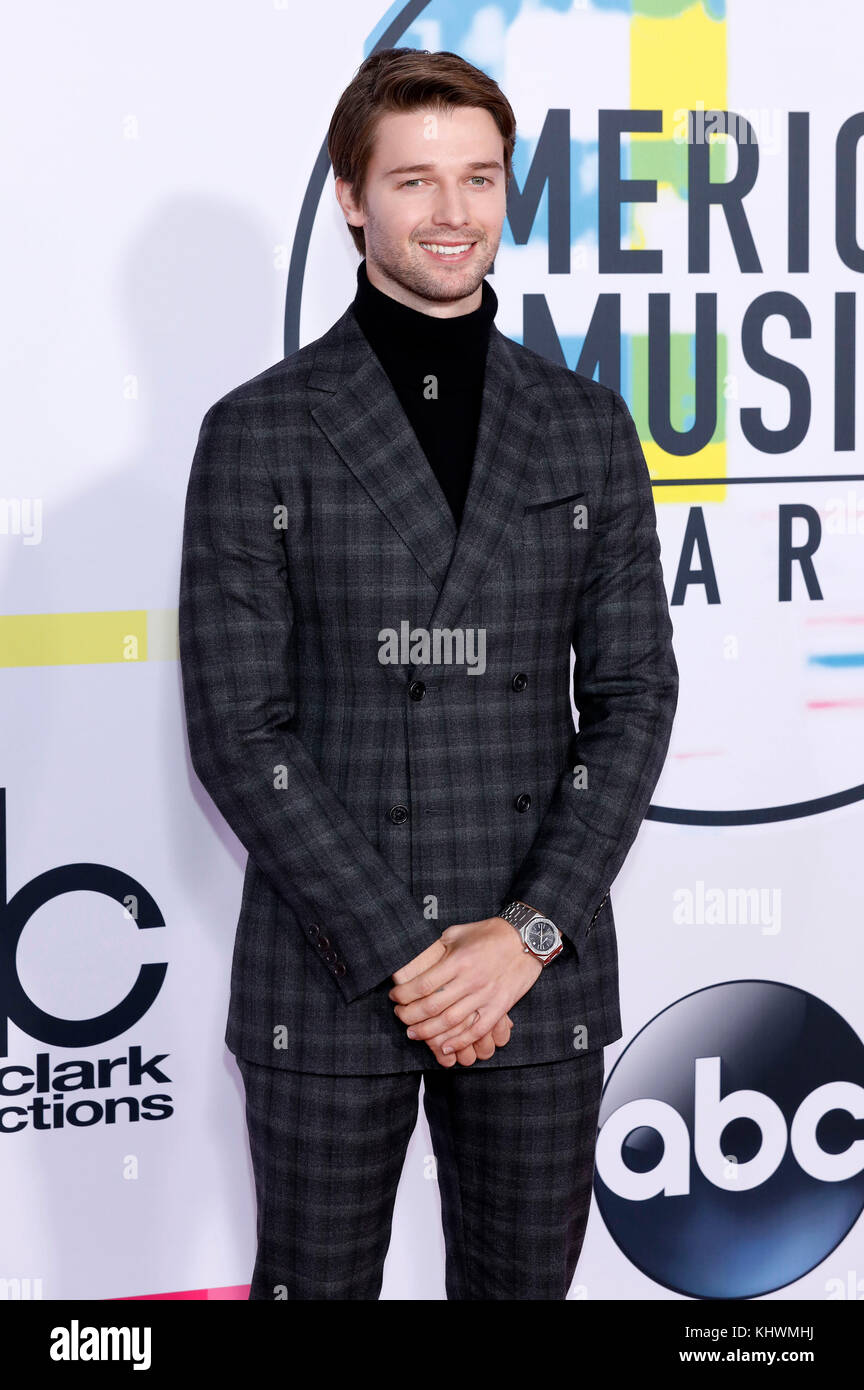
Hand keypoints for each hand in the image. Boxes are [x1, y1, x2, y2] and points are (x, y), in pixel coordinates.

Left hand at [389, 916, 542, 1057]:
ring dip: (428, 1032)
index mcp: (458, 960)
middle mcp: (470, 980)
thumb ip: (436, 949)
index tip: (394, 996)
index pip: (423, 984)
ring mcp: (486, 995)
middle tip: (400, 1016)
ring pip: (451, 1022)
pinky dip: (460, 1041)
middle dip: (410, 1016)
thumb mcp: (457, 933)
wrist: (526, 938)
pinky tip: (445, 1047)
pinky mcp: (500, 1006)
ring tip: (414, 1034)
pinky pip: (478, 1030)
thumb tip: (411, 962)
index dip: (404, 994)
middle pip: (432, 1007)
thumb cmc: (489, 933)